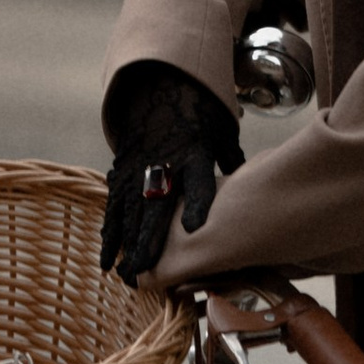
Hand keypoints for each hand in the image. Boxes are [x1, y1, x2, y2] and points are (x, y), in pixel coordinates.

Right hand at [100, 62, 241, 282]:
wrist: (162, 90)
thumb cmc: (199, 120)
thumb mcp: (222, 136)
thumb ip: (233, 165)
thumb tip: (254, 187)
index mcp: (194, 155)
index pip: (198, 182)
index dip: (197, 204)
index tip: (194, 229)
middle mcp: (162, 164)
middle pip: (154, 206)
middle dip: (148, 240)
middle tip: (144, 271)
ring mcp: (137, 170)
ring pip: (129, 212)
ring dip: (125, 244)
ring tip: (122, 273)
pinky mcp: (121, 174)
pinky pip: (114, 208)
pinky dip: (110, 233)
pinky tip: (109, 257)